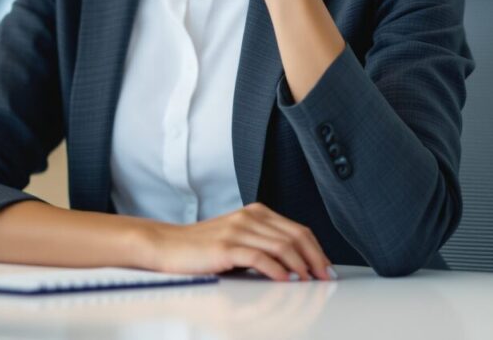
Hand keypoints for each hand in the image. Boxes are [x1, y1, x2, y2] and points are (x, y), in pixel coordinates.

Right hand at [140, 202, 334, 281]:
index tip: (326, 268)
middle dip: (315, 258)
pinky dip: (277, 269)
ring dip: (300, 266)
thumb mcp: (237, 239)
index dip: (317, 249)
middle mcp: (249, 217)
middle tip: (324, 277)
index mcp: (255, 213)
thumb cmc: (200, 247)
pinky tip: (285, 280)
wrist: (166, 245)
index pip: (298, 229)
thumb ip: (263, 244)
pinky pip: (259, 256)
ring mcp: (237, 230)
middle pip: (295, 236)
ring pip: (282, 246)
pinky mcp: (226, 246)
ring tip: (309, 281)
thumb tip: (295, 264)